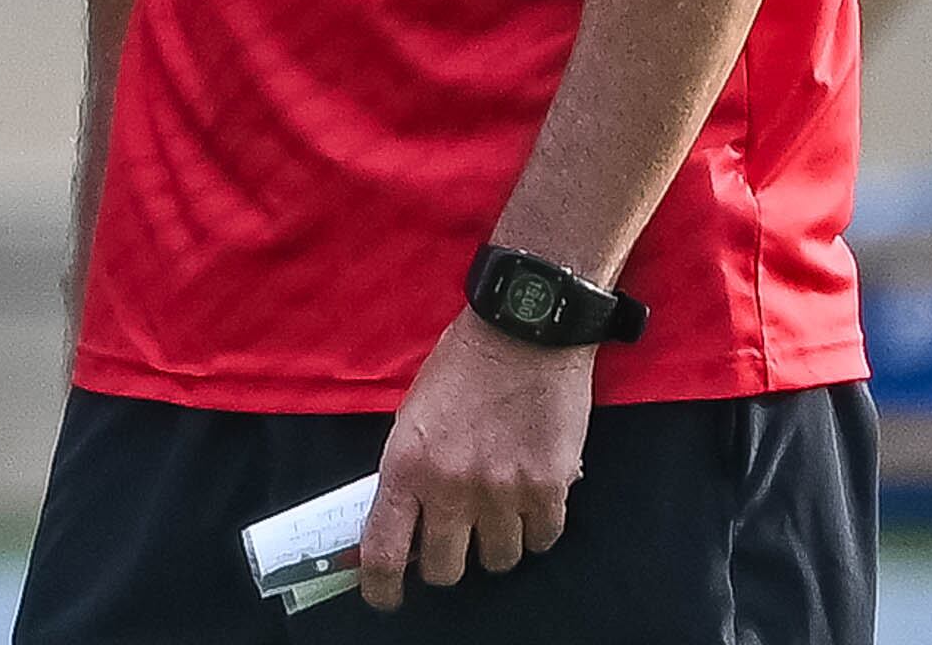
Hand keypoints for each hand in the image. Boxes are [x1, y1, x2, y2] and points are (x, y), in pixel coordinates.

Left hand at [358, 312, 592, 609]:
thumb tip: (404, 526)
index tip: (385, 598)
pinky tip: (531, 501)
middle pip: (445, 570)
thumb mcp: (412, 416)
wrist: (523, 333)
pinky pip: (543, 540)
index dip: (381, 587)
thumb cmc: (462, 368)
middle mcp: (452, 487)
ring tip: (497, 511)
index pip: (384, 550)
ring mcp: (503, 492)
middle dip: (445, 564)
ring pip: (498, 561)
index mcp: (406, 465)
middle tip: (452, 543)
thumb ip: (408, 473)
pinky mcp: (550, 488)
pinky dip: (536, 529)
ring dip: (495, 545)